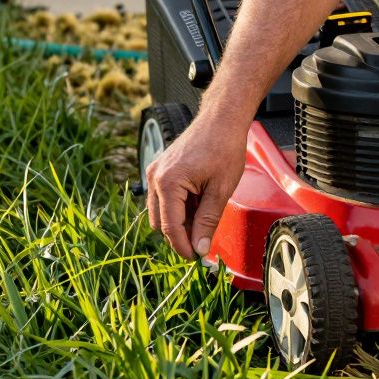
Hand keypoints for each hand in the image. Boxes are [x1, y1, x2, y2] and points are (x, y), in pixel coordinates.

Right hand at [145, 116, 245, 259]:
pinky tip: (198, 205)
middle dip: (180, 235)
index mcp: (167, 183)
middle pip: (161, 222)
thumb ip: (207, 221)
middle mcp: (155, 177)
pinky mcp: (160, 169)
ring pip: (161, 211)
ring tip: (203, 221)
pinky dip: (178, 207)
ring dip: (179, 222)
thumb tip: (199, 248)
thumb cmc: (223, 148)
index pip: (170, 227)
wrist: (221, 119)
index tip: (195, 259)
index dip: (183, 246)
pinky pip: (163, 198)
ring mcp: (155, 172)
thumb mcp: (220, 190)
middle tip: (202, 243)